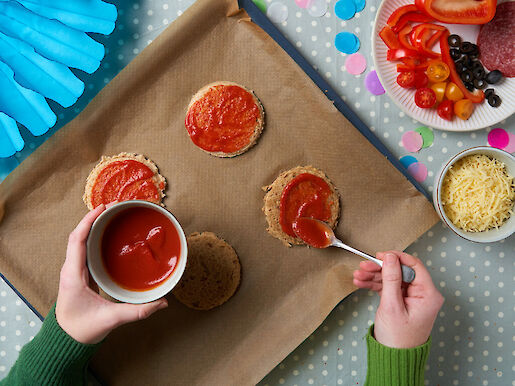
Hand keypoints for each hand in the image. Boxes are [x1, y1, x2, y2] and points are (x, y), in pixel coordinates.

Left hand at [56, 204, 167, 343]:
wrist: (66, 340)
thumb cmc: (82, 329)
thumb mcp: (110, 319)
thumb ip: (137, 311)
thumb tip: (162, 302)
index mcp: (73, 274)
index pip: (76, 239)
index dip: (88, 221)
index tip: (103, 208)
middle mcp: (71, 268)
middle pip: (79, 234)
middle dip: (94, 218)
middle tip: (113, 207)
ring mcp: (75, 270)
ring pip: (81, 240)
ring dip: (94, 226)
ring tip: (112, 215)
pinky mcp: (81, 274)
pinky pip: (86, 249)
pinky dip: (95, 237)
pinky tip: (108, 235)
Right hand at [353, 251, 443, 347]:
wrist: (394, 358)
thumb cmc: (398, 338)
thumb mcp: (392, 306)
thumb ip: (391, 279)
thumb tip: (391, 257)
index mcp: (428, 295)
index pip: (414, 266)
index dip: (396, 258)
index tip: (381, 255)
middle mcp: (423, 294)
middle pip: (400, 271)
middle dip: (380, 268)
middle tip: (364, 266)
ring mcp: (412, 298)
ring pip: (392, 278)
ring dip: (374, 276)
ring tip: (358, 276)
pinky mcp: (402, 301)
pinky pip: (389, 287)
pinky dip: (375, 284)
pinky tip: (362, 282)